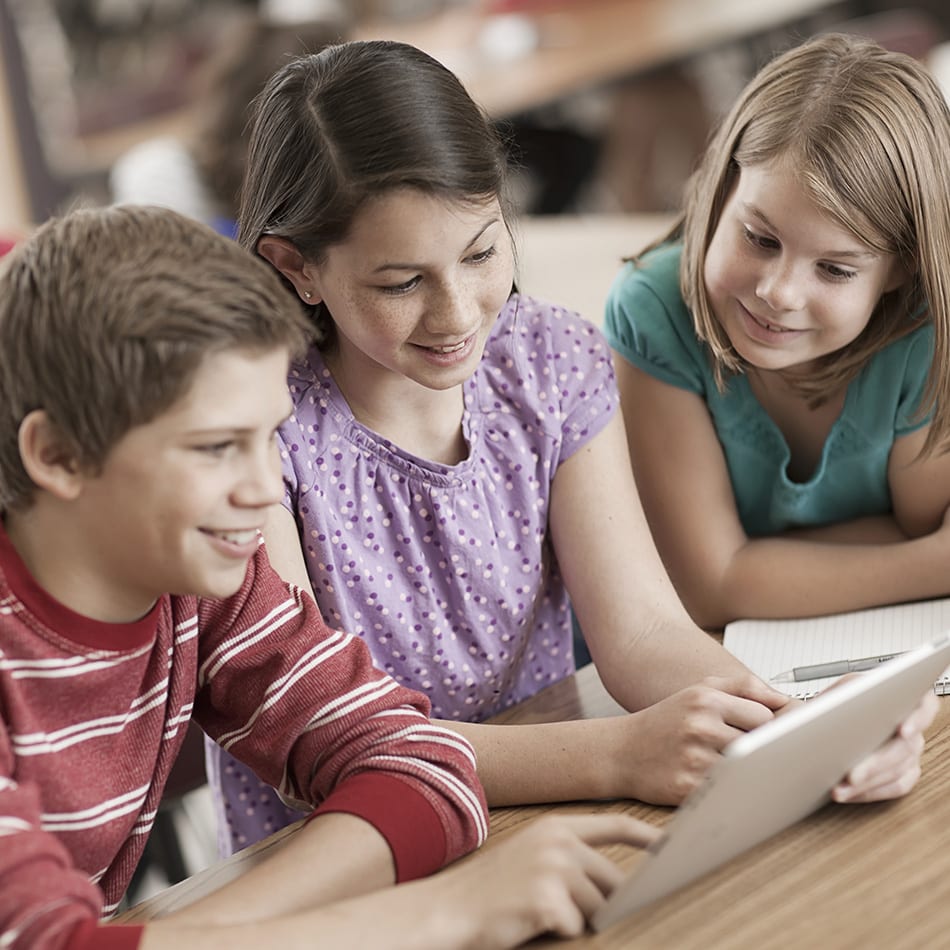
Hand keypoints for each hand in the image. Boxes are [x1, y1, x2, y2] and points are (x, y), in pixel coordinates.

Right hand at [435, 814, 659, 948]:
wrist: (448, 908)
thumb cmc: (491, 888)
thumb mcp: (532, 856)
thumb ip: (572, 859)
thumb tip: (616, 883)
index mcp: (555, 827)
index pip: (614, 825)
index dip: (646, 836)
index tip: (672, 845)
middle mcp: (558, 842)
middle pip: (612, 880)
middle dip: (600, 902)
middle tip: (557, 907)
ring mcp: (553, 869)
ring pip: (596, 907)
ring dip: (575, 919)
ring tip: (536, 911)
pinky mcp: (547, 900)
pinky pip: (575, 927)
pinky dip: (559, 932)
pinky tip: (530, 922)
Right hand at [608, 674, 788, 804]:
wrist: (620, 752)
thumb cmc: (664, 722)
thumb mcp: (697, 691)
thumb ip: (742, 687)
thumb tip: (783, 699)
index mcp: (706, 699)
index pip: (765, 716)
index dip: (766, 728)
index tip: (760, 734)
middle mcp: (700, 726)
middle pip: (762, 743)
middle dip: (760, 750)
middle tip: (747, 753)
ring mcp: (694, 758)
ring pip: (749, 769)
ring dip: (747, 772)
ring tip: (735, 770)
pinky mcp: (687, 787)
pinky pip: (729, 792)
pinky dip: (731, 791)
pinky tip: (721, 786)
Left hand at [831, 687, 937, 802]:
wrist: (833, 717)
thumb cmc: (840, 700)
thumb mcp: (841, 690)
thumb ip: (848, 695)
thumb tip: (836, 710)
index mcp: (904, 699)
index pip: (925, 706)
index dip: (917, 719)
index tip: (902, 731)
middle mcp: (913, 728)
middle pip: (903, 748)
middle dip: (874, 764)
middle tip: (852, 775)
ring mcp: (912, 751)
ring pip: (896, 771)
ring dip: (866, 784)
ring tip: (840, 789)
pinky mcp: (908, 771)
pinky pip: (896, 786)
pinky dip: (870, 792)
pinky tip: (850, 794)